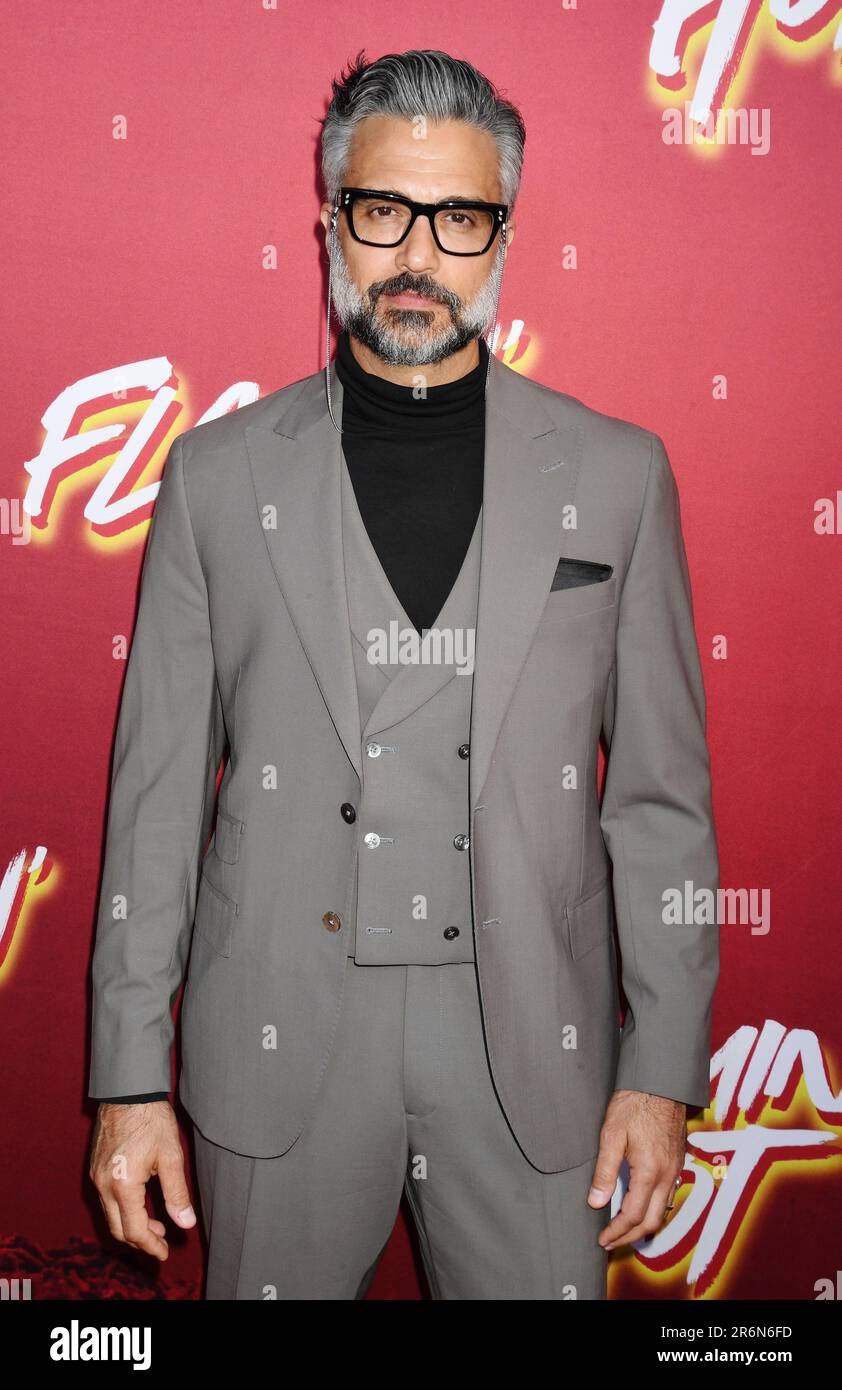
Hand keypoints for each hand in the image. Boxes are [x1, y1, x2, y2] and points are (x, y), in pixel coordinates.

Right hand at [89, 1101, 196, 1260]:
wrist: (127, 1091)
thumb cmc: (151, 1120)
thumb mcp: (170, 1156)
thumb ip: (176, 1193)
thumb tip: (186, 1223)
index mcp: (123, 1186)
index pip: (134, 1230)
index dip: (150, 1245)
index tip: (164, 1252)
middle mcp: (103, 1185)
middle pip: (118, 1229)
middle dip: (140, 1240)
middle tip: (161, 1241)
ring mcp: (96, 1177)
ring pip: (110, 1215)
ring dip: (131, 1225)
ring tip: (155, 1223)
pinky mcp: (95, 1168)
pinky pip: (106, 1199)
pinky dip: (122, 1210)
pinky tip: (140, 1203)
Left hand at [587, 1089, 686, 1250]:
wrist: (660, 1082)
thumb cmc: (634, 1104)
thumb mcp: (611, 1135)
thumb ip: (604, 1171)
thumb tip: (595, 1202)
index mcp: (649, 1171)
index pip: (632, 1215)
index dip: (616, 1231)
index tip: (602, 1238)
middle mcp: (667, 1175)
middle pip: (652, 1221)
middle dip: (630, 1237)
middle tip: (611, 1242)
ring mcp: (676, 1169)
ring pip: (663, 1210)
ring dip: (644, 1226)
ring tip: (623, 1230)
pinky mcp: (678, 1162)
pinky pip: (669, 1196)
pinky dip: (654, 1210)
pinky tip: (641, 1206)